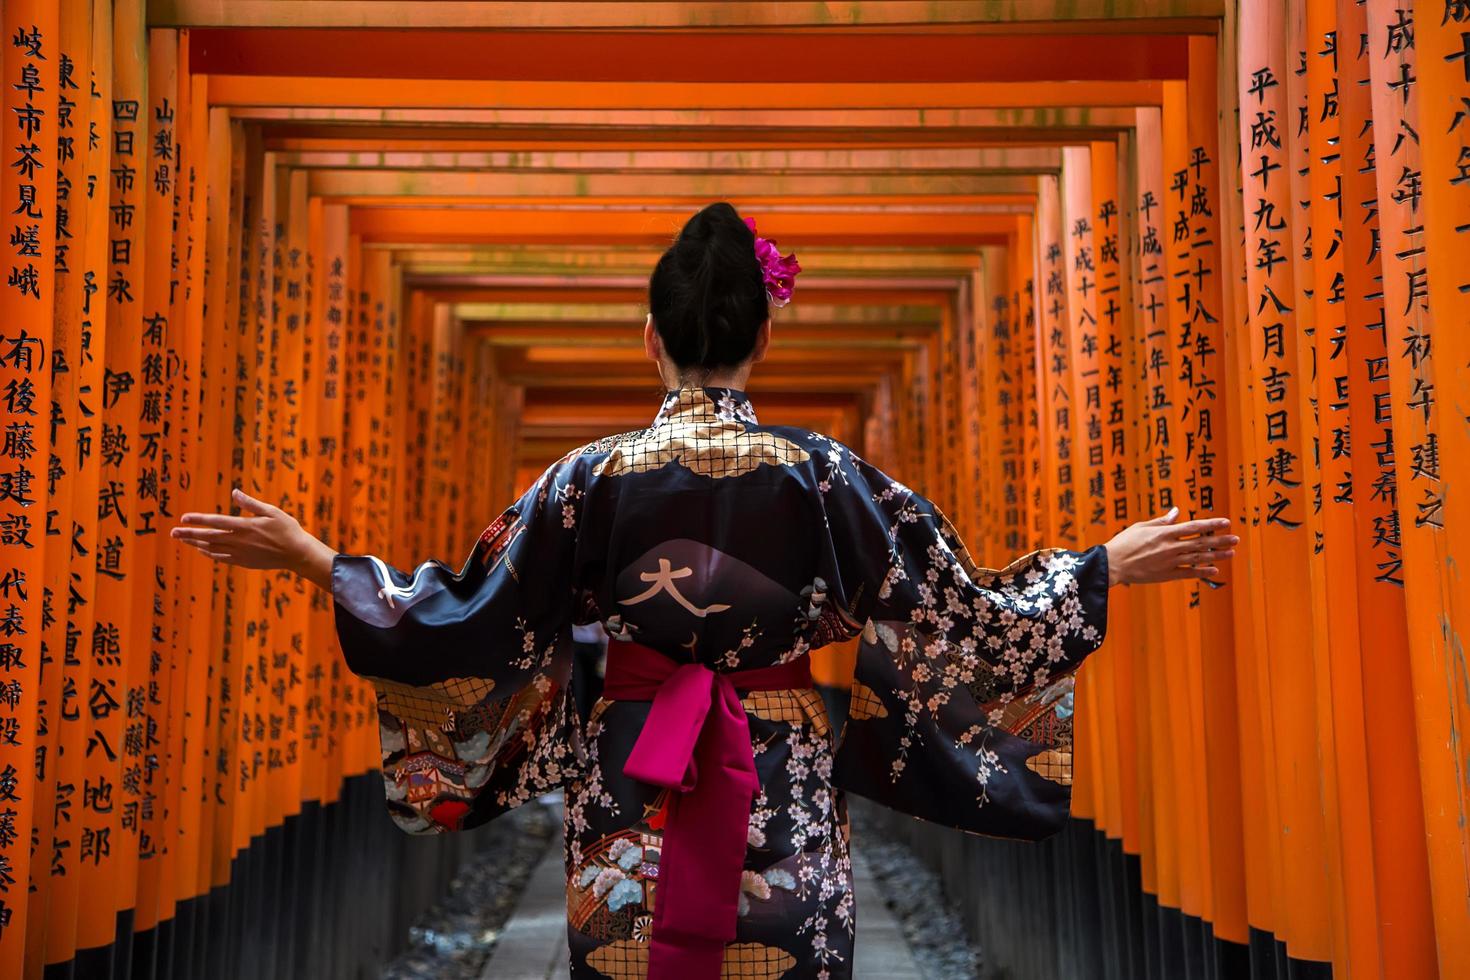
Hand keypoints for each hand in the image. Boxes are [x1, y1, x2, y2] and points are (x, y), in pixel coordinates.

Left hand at [171, 488, 336, 590]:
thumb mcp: (271, 511)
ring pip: (212, 548)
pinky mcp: (243, 562)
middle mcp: (238, 541)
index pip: (215, 521)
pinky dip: (209, 554)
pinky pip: (221, 558)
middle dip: (189, 534)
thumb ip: (251, 503)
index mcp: (244, 526)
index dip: (198, 519)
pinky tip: (202, 551)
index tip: (184, 518)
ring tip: (183, 540)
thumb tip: (234, 491)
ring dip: (196, 544)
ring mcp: (240, 553)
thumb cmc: (287, 529)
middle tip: (173, 532)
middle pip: (208, 537)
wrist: (297, 554)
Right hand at [1102, 507, 1235, 586]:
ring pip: (1198, 558)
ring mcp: (1169, 562)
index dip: (1211, 524)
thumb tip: (1177, 512)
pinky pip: (1188, 573)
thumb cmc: (1124, 542)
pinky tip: (1214, 569)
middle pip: (1201, 543)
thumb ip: (1162, 521)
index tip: (1226, 522)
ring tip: (1231, 553)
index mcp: (1164, 533)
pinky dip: (1202, 571)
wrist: (1113, 564)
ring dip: (1216, 555)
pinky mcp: (1166, 575)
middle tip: (1236, 539)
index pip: (1194, 527)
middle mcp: (1170, 547)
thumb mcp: (1142, 527)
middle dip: (1220, 540)